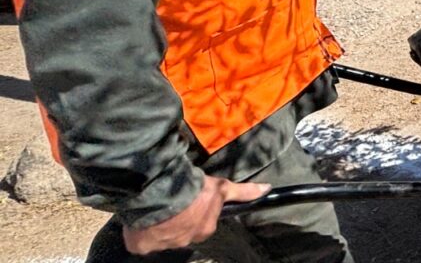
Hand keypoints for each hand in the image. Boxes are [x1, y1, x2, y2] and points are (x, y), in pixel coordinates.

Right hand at [123, 175, 269, 254]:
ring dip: (159, 225)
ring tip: (155, 207)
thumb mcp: (221, 188)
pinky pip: (140, 241)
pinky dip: (139, 231)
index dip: (195, 212)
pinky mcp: (141, 245)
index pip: (201, 224)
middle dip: (178, 220)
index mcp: (205, 229)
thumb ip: (244, 192)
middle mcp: (185, 241)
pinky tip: (141, 218)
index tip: (189, 202)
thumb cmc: (193, 190)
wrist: (160, 192)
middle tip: (172, 204)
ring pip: (161, 236)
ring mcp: (163, 244)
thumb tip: (267, 189)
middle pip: (182, 232)